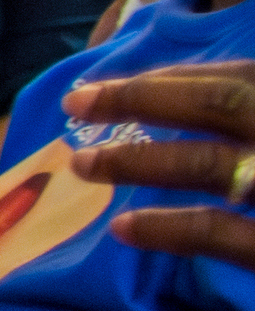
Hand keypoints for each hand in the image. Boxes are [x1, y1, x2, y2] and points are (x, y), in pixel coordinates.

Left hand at [65, 62, 254, 267]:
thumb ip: (247, 118)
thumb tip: (207, 110)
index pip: (235, 79)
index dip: (171, 80)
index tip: (115, 85)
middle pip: (220, 102)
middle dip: (141, 98)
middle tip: (74, 102)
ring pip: (208, 164)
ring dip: (137, 161)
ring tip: (81, 163)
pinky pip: (218, 231)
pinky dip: (168, 228)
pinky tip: (120, 228)